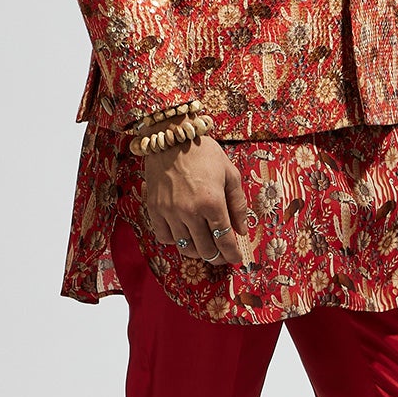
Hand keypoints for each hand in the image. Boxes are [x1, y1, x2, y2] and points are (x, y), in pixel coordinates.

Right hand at [142, 136, 252, 264]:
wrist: (171, 136)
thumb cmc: (204, 152)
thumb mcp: (230, 174)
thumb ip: (238, 205)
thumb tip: (242, 231)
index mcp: (213, 202)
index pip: (225, 240)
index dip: (232, 254)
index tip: (236, 259)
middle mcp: (190, 212)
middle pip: (205, 250)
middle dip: (217, 256)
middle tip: (222, 254)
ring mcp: (170, 212)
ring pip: (185, 248)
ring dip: (197, 251)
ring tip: (205, 246)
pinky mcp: (154, 210)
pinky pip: (165, 238)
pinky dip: (176, 241)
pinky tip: (184, 233)